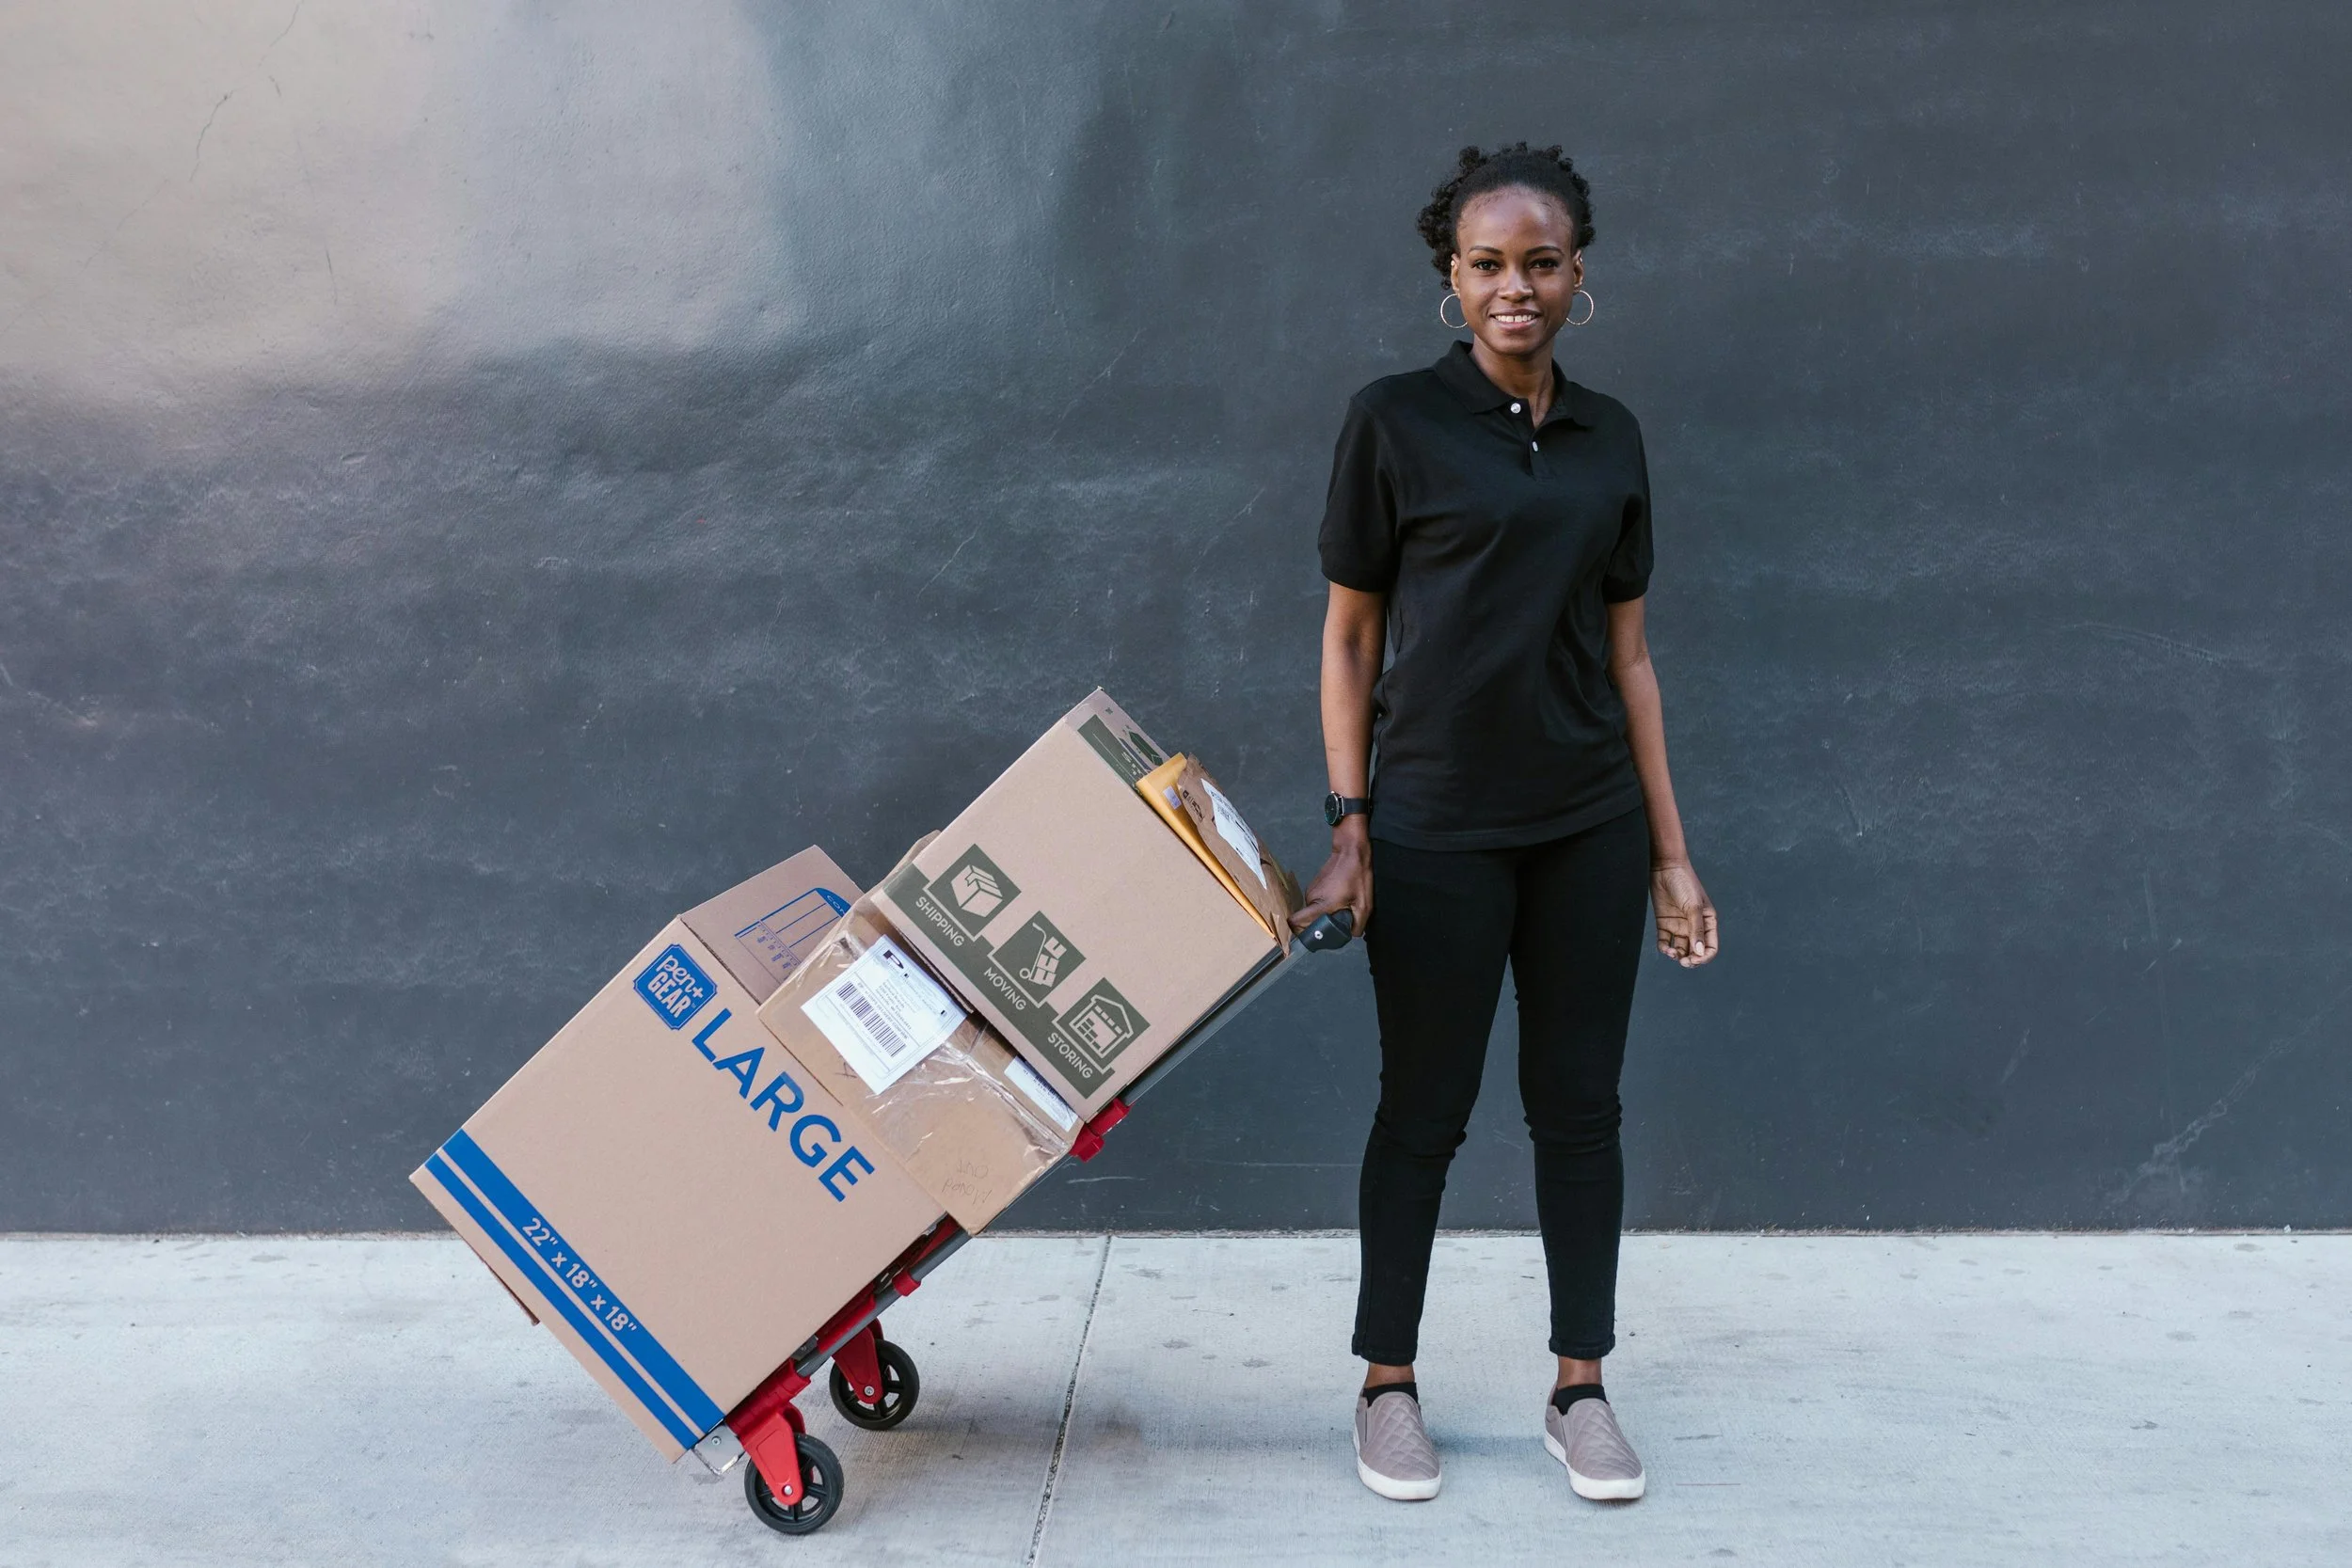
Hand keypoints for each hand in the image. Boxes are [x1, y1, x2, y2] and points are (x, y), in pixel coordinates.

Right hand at [1290, 819, 1373, 937]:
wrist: (1351, 851)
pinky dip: (1325, 906)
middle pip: (1308, 921)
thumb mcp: (1364, 904)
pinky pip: (1316, 903)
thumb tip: (1351, 934)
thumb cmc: (1357, 876)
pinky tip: (1340, 899)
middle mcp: (1310, 898)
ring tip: (1342, 908)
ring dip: (1325, 915)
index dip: (1301, 933)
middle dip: (1321, 926)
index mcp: (1320, 905)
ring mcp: (1310, 891)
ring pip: (1313, 912)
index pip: (1295, 922)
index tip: (1316, 937)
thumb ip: (1357, 925)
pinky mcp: (1314, 885)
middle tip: (1339, 923)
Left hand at [1651, 861, 1717, 966]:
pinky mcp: (1664, 923)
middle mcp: (1695, 926)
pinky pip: (1666, 942)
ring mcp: (1679, 926)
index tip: (1695, 959)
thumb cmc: (1685, 883)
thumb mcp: (1693, 907)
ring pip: (1681, 949)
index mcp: (1708, 922)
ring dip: (1677, 956)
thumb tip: (1700, 952)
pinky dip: (1665, 949)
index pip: (1711, 947)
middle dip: (1691, 961)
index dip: (1705, 957)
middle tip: (1684, 962)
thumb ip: (1696, 930)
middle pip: (1695, 952)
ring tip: (1672, 953)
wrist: (1666, 868)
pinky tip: (1665, 948)